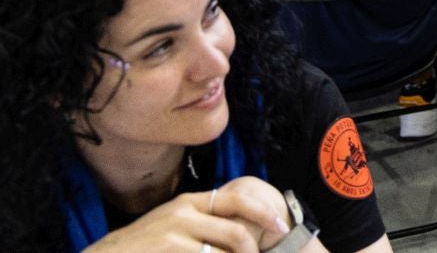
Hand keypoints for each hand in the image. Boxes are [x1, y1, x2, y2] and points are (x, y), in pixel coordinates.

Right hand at [85, 177, 288, 252]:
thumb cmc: (144, 247)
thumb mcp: (173, 225)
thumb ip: (203, 222)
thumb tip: (242, 232)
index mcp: (189, 202)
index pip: (238, 199)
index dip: (264, 212)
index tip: (282, 227)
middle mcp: (183, 214)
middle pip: (236, 234)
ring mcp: (173, 235)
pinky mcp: (168, 250)